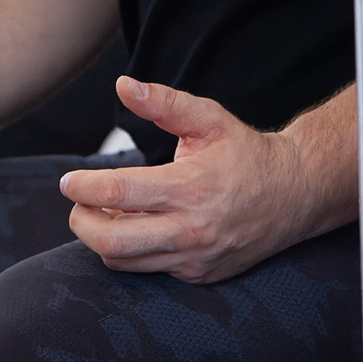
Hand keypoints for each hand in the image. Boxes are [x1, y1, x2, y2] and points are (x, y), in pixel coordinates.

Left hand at [53, 77, 337, 284]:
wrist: (294, 194)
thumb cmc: (247, 153)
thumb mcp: (209, 118)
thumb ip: (164, 103)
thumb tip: (123, 86)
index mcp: (190, 187)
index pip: (117, 193)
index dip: (82, 187)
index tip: (68, 180)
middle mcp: (191, 229)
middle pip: (112, 241)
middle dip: (81, 223)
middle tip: (76, 204)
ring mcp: (195, 258)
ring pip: (125, 262)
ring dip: (102, 239)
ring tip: (103, 213)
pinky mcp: (199, 275)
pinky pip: (150, 269)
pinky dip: (132, 251)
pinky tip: (135, 226)